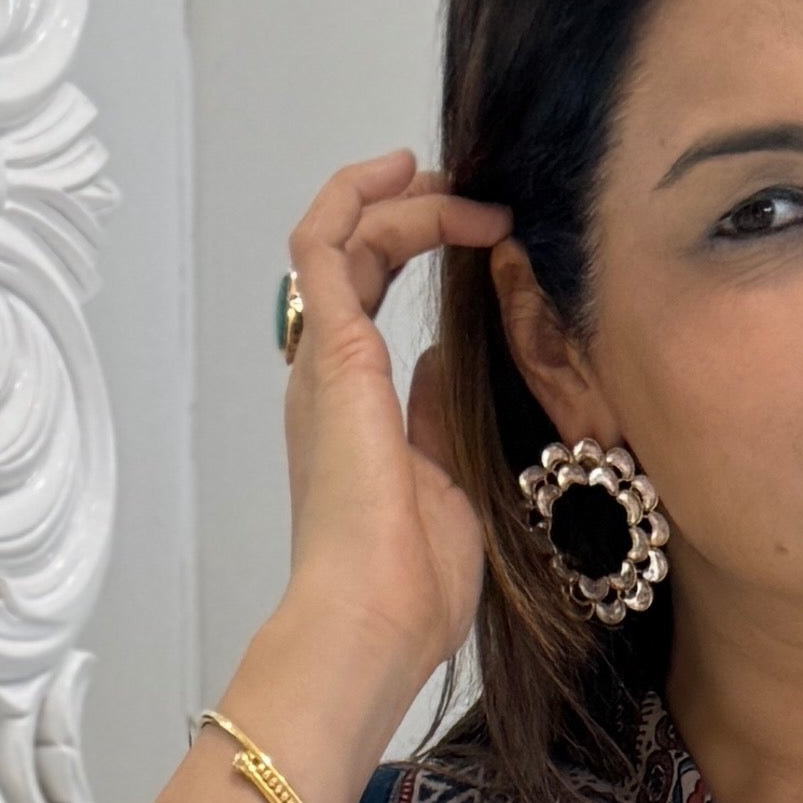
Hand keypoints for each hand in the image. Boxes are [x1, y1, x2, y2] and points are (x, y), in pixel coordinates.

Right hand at [276, 153, 512, 717]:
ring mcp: (323, 361)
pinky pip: (326, 243)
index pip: (369, 301)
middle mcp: (326, 376)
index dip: (416, 250)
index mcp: (353, 409)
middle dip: (414, 209)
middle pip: (356, 257)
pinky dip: (366, 199)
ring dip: (400, 198)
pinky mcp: (330, 351)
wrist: (371, 620)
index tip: (480, 233)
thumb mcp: (446, 482)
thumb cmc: (409, 585)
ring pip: (341, 237)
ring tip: (461, 184)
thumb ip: (438, 418)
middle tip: (474, 193)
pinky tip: (423, 183)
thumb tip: (439, 365)